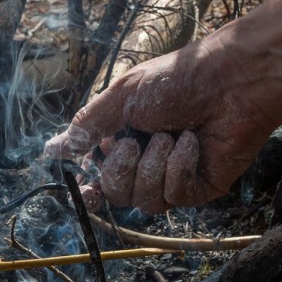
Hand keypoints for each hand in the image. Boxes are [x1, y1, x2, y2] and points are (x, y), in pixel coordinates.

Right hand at [44, 40, 279, 212]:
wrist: (232, 80)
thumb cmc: (178, 79)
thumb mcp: (121, 99)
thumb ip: (86, 128)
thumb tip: (50, 150)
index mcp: (123, 141)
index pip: (98, 180)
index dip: (89, 191)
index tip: (84, 188)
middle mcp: (146, 163)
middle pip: (115, 194)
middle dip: (120, 171)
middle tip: (133, 142)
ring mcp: (173, 178)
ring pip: (144, 201)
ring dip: (152, 167)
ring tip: (171, 137)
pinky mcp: (200, 187)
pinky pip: (174, 196)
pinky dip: (178, 168)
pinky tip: (191, 143)